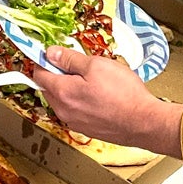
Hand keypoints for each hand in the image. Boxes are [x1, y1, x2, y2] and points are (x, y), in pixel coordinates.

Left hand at [33, 47, 182, 157]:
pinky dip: (80, 101)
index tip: (52, 53)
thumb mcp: (97, 65)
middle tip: (78, 65)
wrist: (144, 123)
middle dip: (57, 74)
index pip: (38, 74)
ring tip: (92, 80)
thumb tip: (51, 54)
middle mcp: (63, 111)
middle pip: (49, 88)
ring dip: (69, 88)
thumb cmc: (123, 94)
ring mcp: (74, 122)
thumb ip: (70, 59)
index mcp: (62, 92)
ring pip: (62, 100)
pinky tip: (98, 95)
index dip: (44, 61)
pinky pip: (75, 111)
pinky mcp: (86, 129)